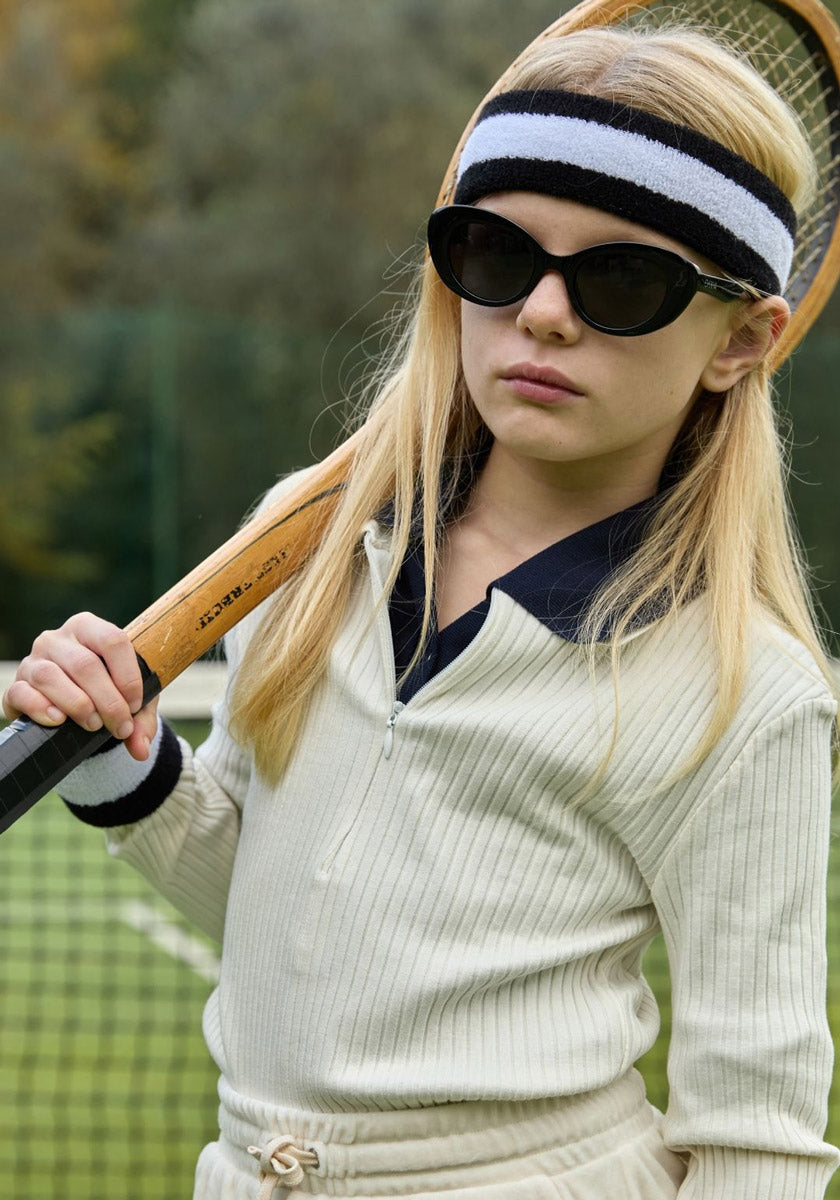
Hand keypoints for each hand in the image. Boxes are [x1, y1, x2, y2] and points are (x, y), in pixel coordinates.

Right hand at [2, 612, 159, 761]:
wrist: (72, 708)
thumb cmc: (107, 694)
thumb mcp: (130, 702)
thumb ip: (141, 722)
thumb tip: (141, 750)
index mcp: (89, 628)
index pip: (113, 640)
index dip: (128, 676)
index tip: (135, 706)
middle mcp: (57, 638)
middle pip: (84, 664)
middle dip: (108, 701)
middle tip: (120, 727)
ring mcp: (33, 660)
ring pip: (50, 676)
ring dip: (77, 705)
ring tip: (93, 725)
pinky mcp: (16, 685)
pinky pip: (22, 693)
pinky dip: (41, 709)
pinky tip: (59, 721)